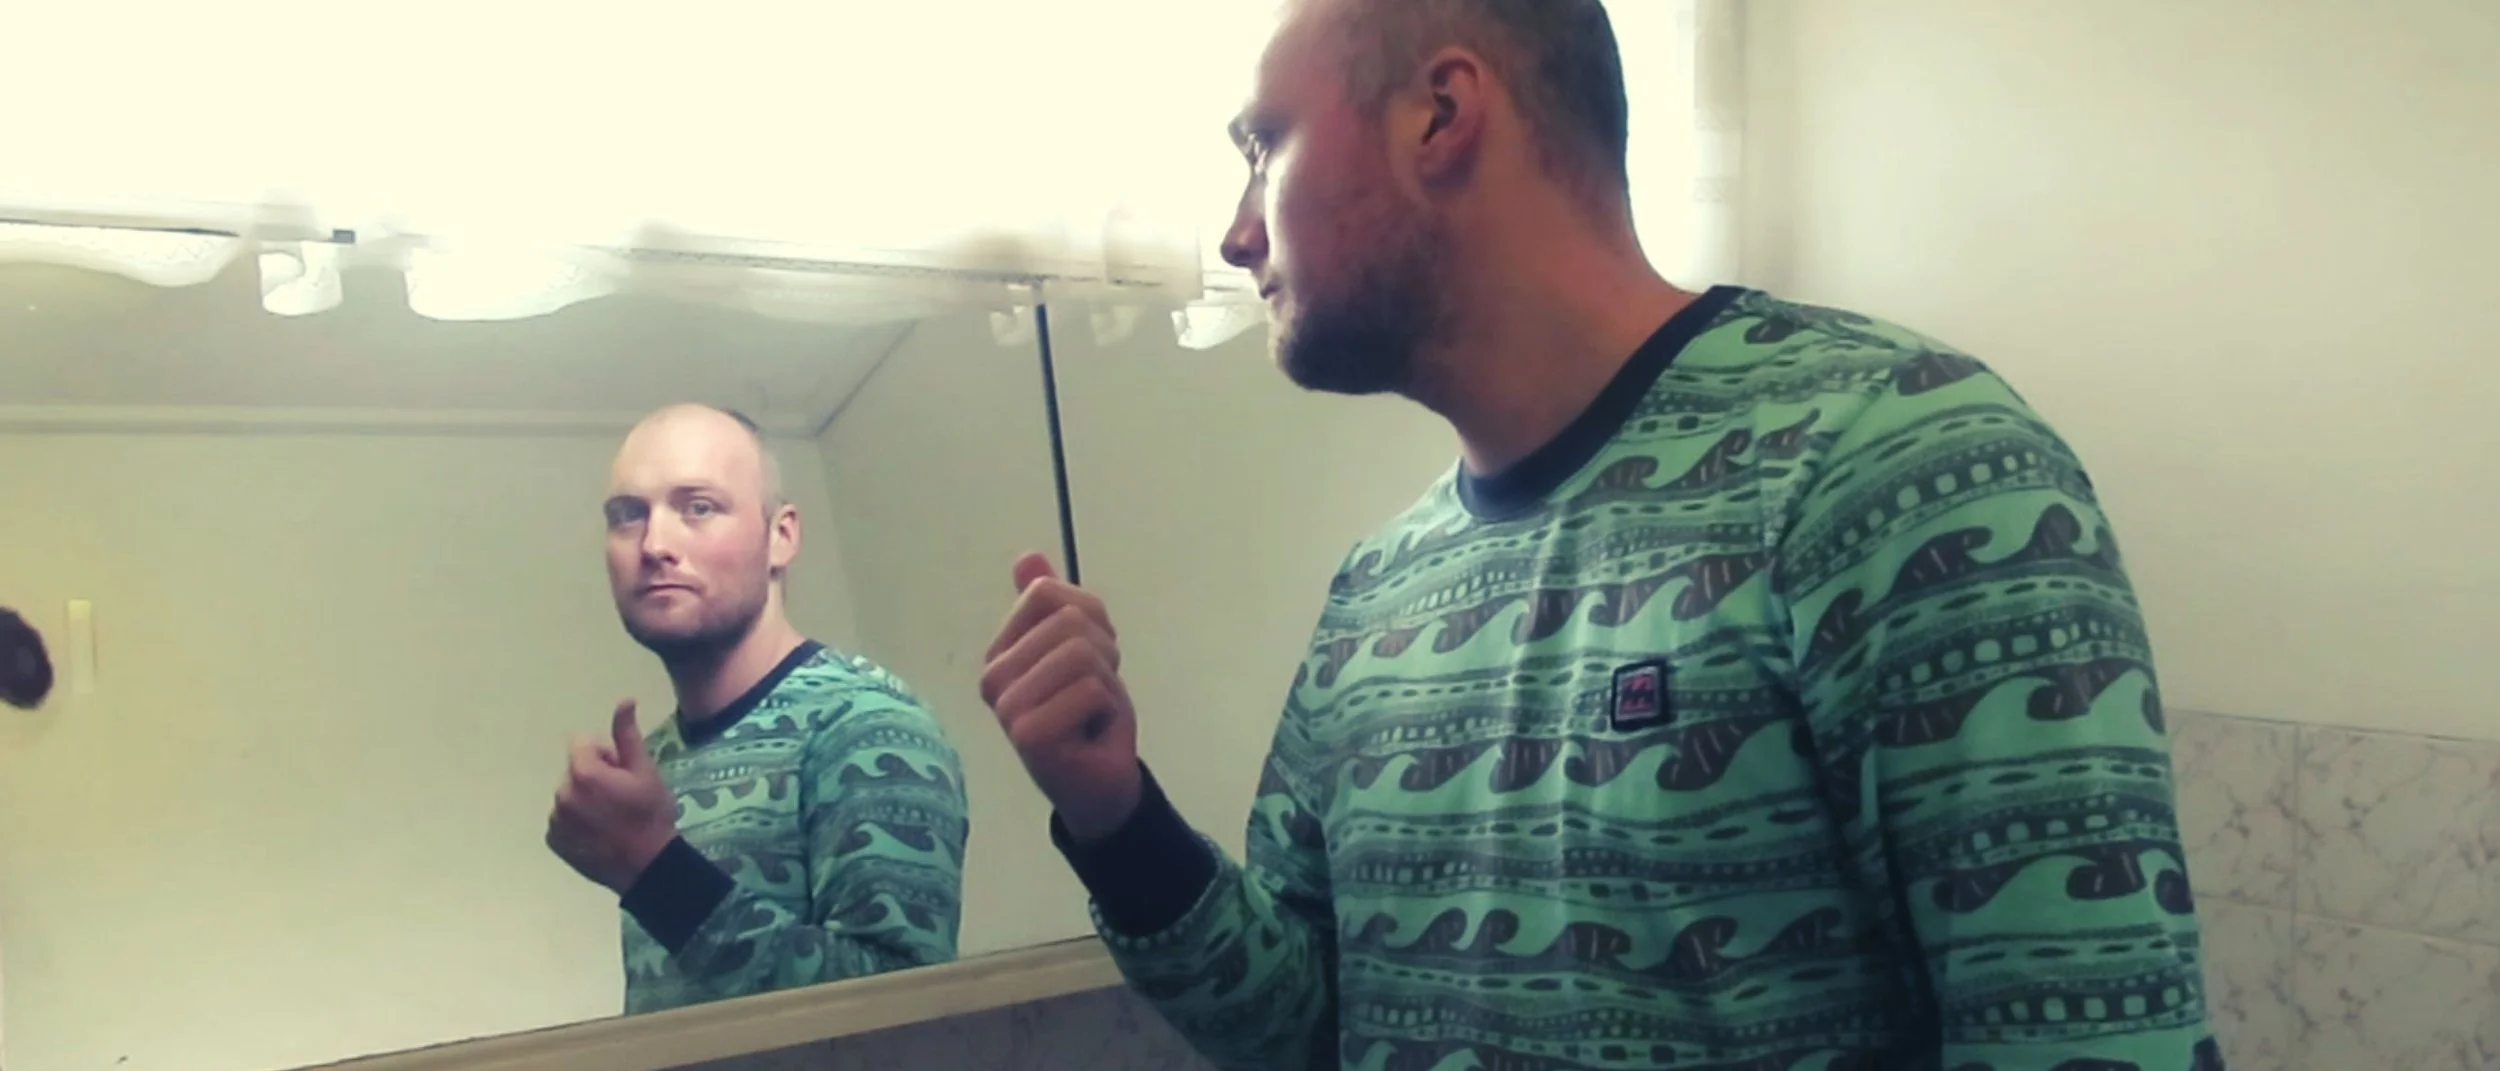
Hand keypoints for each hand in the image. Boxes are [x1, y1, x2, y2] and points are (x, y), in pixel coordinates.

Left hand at [546, 699, 678, 893]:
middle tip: (621, 798)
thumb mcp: (646, 772)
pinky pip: (562, 819)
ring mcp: (555, 819)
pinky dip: (576, 822)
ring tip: (611, 819)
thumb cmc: (651, 816)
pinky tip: (599, 834)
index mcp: (583, 773)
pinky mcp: (553, 840)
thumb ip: (627, 735)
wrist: (647, 867)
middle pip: (576, 770)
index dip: (607, 755)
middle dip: (595, 777)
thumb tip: (624, 700)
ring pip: (569, 794)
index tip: (623, 775)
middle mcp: (562, 794)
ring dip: (585, 799)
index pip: (584, 744)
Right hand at [981, 551, 1142, 841]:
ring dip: (1107, 681)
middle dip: (1103, 653)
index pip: (1047, 592)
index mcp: (1000, 652)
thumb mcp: (1080, 646)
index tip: (1090, 660)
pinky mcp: (1027, 733)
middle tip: (1094, 692)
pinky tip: (1091, 732)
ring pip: (1082, 653)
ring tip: (1093, 711)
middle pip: (1068, 620)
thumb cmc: (1088, 715)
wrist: (1102, 782)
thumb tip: (1028, 556)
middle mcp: (993, 677)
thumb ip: (1054, 604)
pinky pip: (1090, 689)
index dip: (1090, 618)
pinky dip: (1107, 708)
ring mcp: (1006, 707)